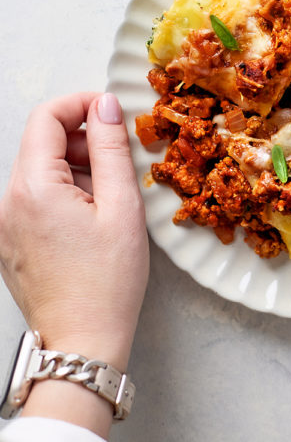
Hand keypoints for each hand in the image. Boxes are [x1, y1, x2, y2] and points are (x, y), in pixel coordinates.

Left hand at [0, 92, 148, 434]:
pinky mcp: (10, 241)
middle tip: (118, 162)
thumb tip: (104, 105)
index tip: (110, 112)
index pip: (46, 116)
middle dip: (82, 139)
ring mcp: (5, 224)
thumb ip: (111, 146)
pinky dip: (64, 192)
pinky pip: (35, 197)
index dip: (80, 104)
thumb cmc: (106, 282)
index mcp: (34, 188)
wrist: (82, 343)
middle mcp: (8, 202)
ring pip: (40, 170)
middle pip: (42, 142)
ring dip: (76, 168)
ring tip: (108, 199)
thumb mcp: (122, 205)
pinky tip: (91, 219)